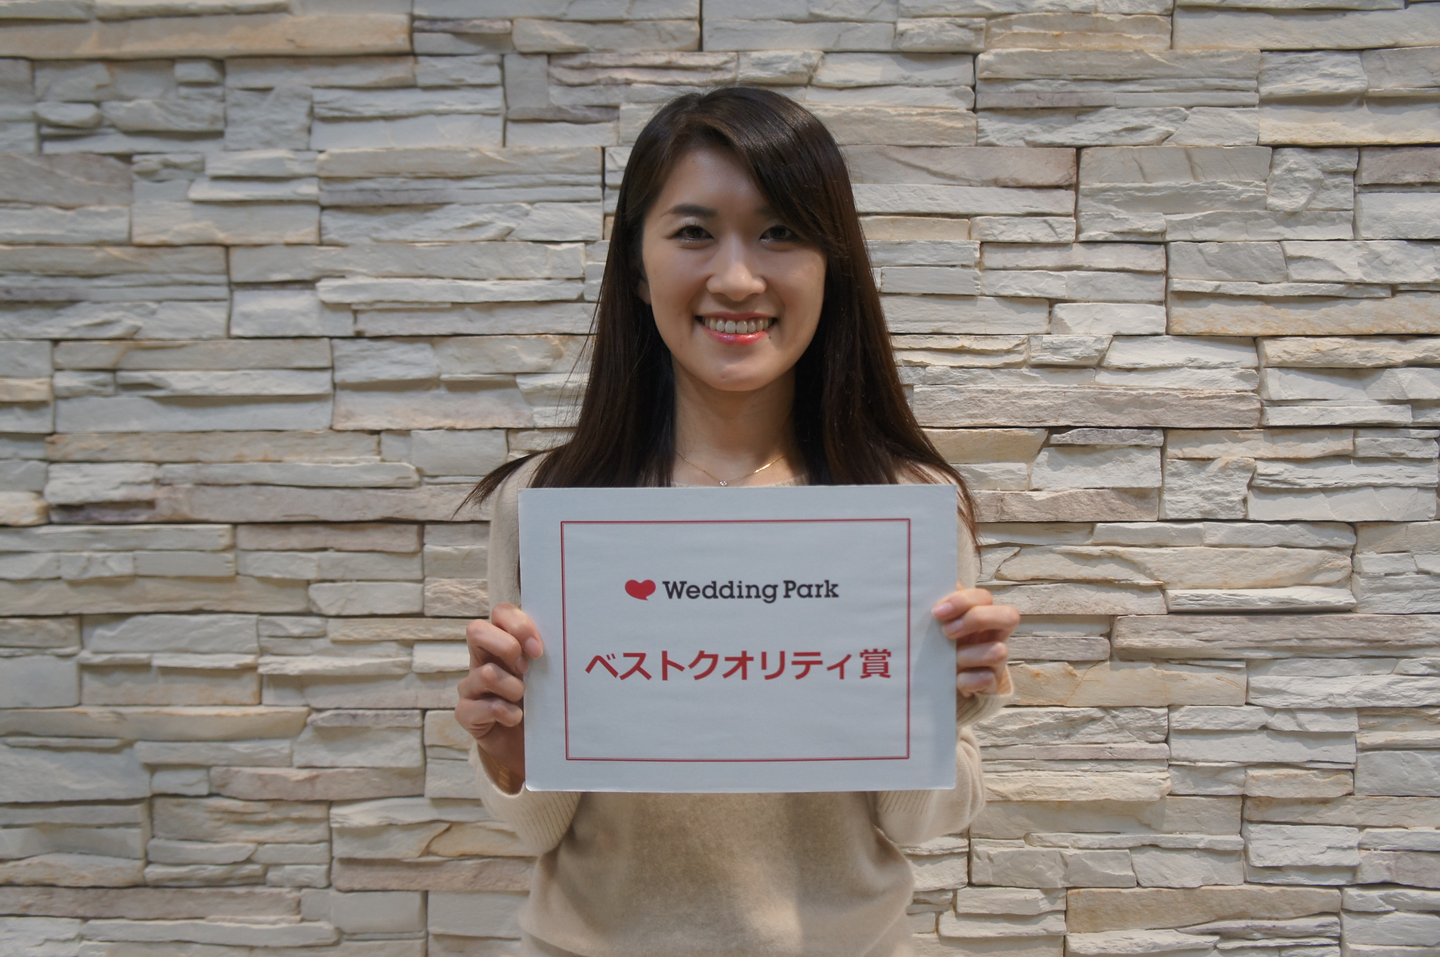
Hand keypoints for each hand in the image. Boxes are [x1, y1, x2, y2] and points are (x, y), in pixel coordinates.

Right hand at [454, 603, 543, 789]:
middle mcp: (483, 660)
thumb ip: (551, 656)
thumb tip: (574, 638)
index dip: (518, 624)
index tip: (538, 649)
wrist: (537, 747)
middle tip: (527, 669)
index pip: (500, 613)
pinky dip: (503, 713)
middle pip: (476, 630)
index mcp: (504, 643)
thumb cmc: (544, 704)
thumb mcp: (549, 676)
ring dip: (512, 688)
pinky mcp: (466, 713)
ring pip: (485, 673)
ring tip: (524, 700)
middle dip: (506, 647)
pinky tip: (515, 719)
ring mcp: (471, 687)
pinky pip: (477, 707)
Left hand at [931, 588, 1016, 696]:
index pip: (984, 597)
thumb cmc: (941, 649)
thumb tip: (934, 582)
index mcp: (981, 617)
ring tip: (952, 660)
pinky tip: (956, 680)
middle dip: (977, 619)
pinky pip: (987, 680)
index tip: (937, 612)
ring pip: (1000, 651)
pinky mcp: (991, 685)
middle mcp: (994, 637)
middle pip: (1010, 616)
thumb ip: (942, 608)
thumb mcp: (940, 626)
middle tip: (947, 632)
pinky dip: (969, 680)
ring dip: (969, 654)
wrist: (940, 687)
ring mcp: (996, 662)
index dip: (963, 601)